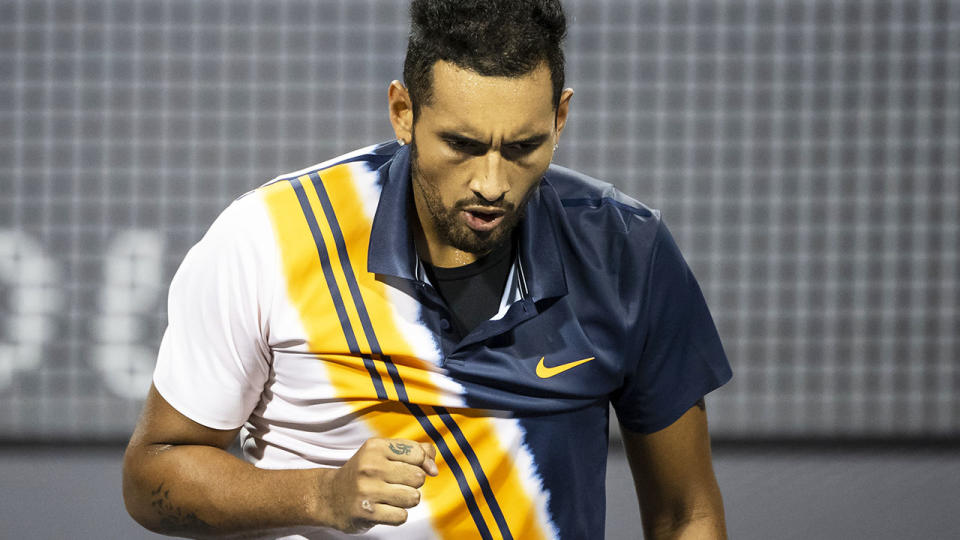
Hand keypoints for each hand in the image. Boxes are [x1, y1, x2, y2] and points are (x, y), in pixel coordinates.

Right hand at [320, 438, 438, 532]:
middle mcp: (370, 467)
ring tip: (390, 497)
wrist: (330, 496)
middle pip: (418, 478)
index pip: (418, 454)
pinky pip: (402, 516)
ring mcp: (367, 490)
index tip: (409, 467)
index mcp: (375, 447)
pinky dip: (397, 515)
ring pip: (413, 498)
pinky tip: (383, 509)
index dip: (420, 463)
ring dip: (407, 500)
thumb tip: (434, 469)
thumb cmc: (365, 472)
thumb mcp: (384, 453)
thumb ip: (416, 451)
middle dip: (413, 483)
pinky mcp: (367, 513)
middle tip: (395, 483)